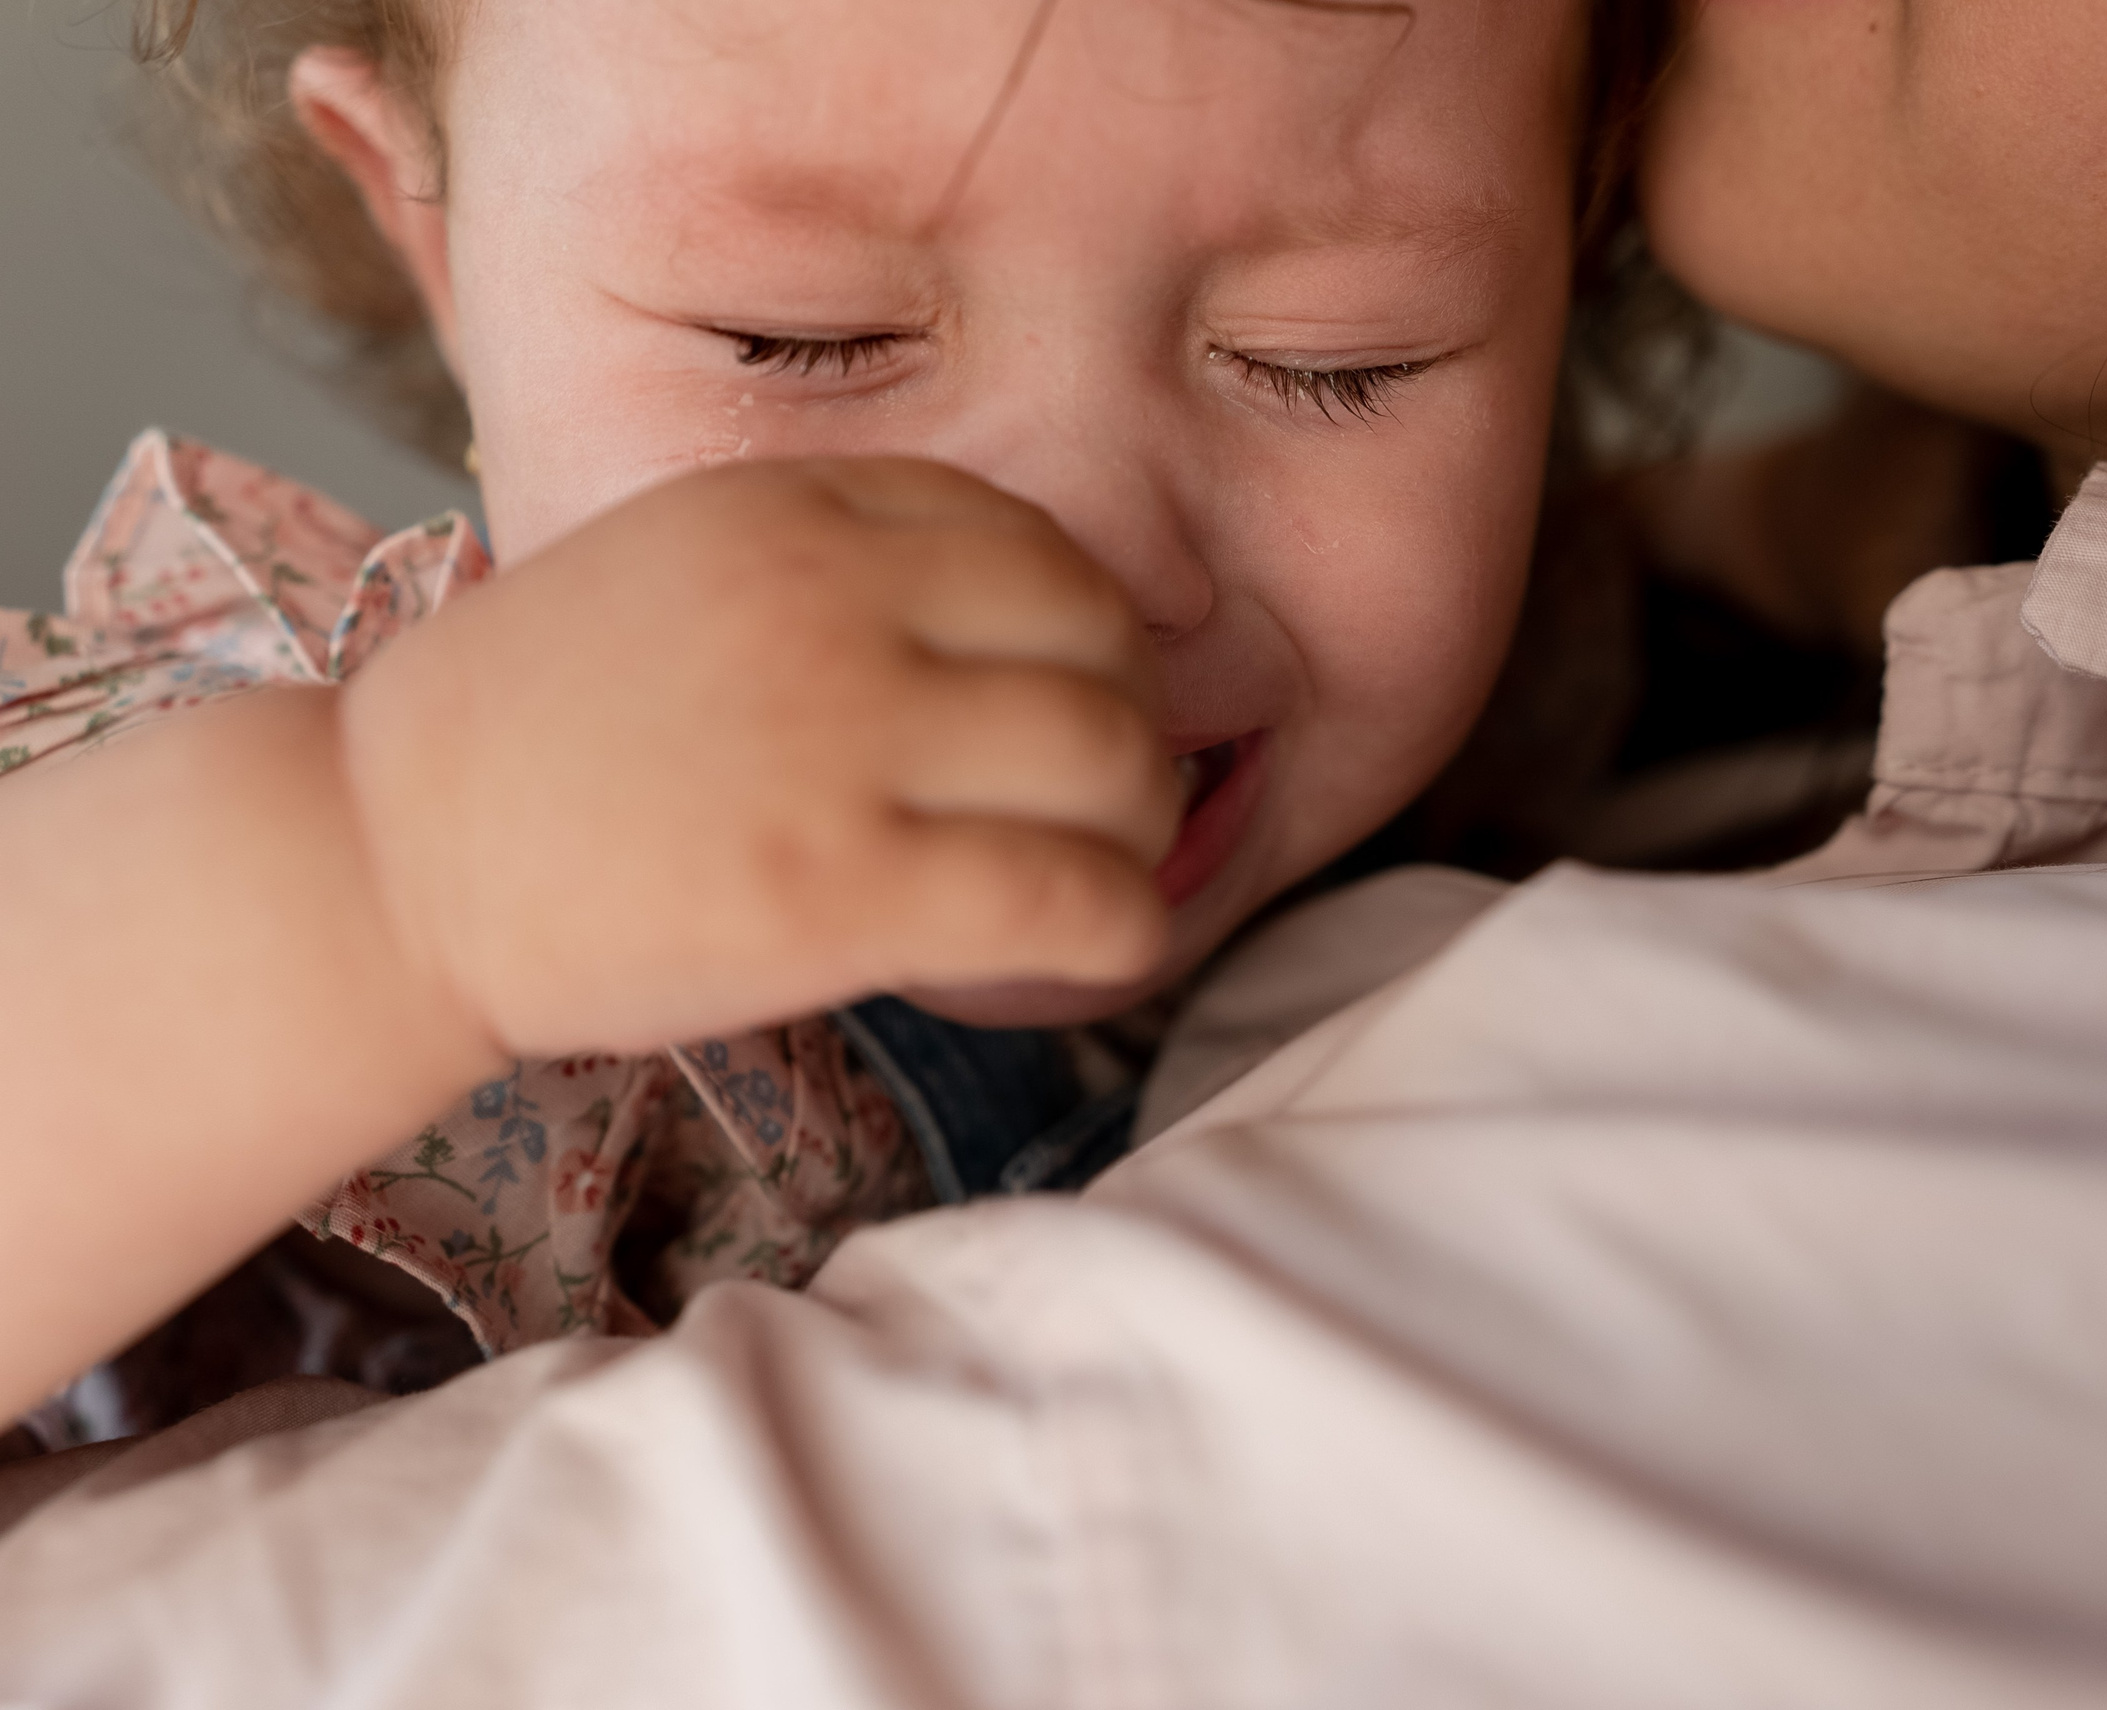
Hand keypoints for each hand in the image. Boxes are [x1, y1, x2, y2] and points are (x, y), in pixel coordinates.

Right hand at [337, 458, 1181, 1056]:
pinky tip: (1101, 950)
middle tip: (1099, 802)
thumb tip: (1028, 634)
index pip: (1035, 544)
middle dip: (1132, 730)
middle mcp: (833, 598)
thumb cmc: (536, 729)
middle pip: (1102, 645)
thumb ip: (840, 570)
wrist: (388, 856)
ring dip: (1139, 831)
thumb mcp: (683, 568)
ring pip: (1110, 763)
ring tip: (1094, 874)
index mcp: (794, 506)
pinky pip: (1068, 896)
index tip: (1069, 701)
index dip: (1087, 634)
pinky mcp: (841, 889)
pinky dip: (1123, 930)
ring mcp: (839, 740)